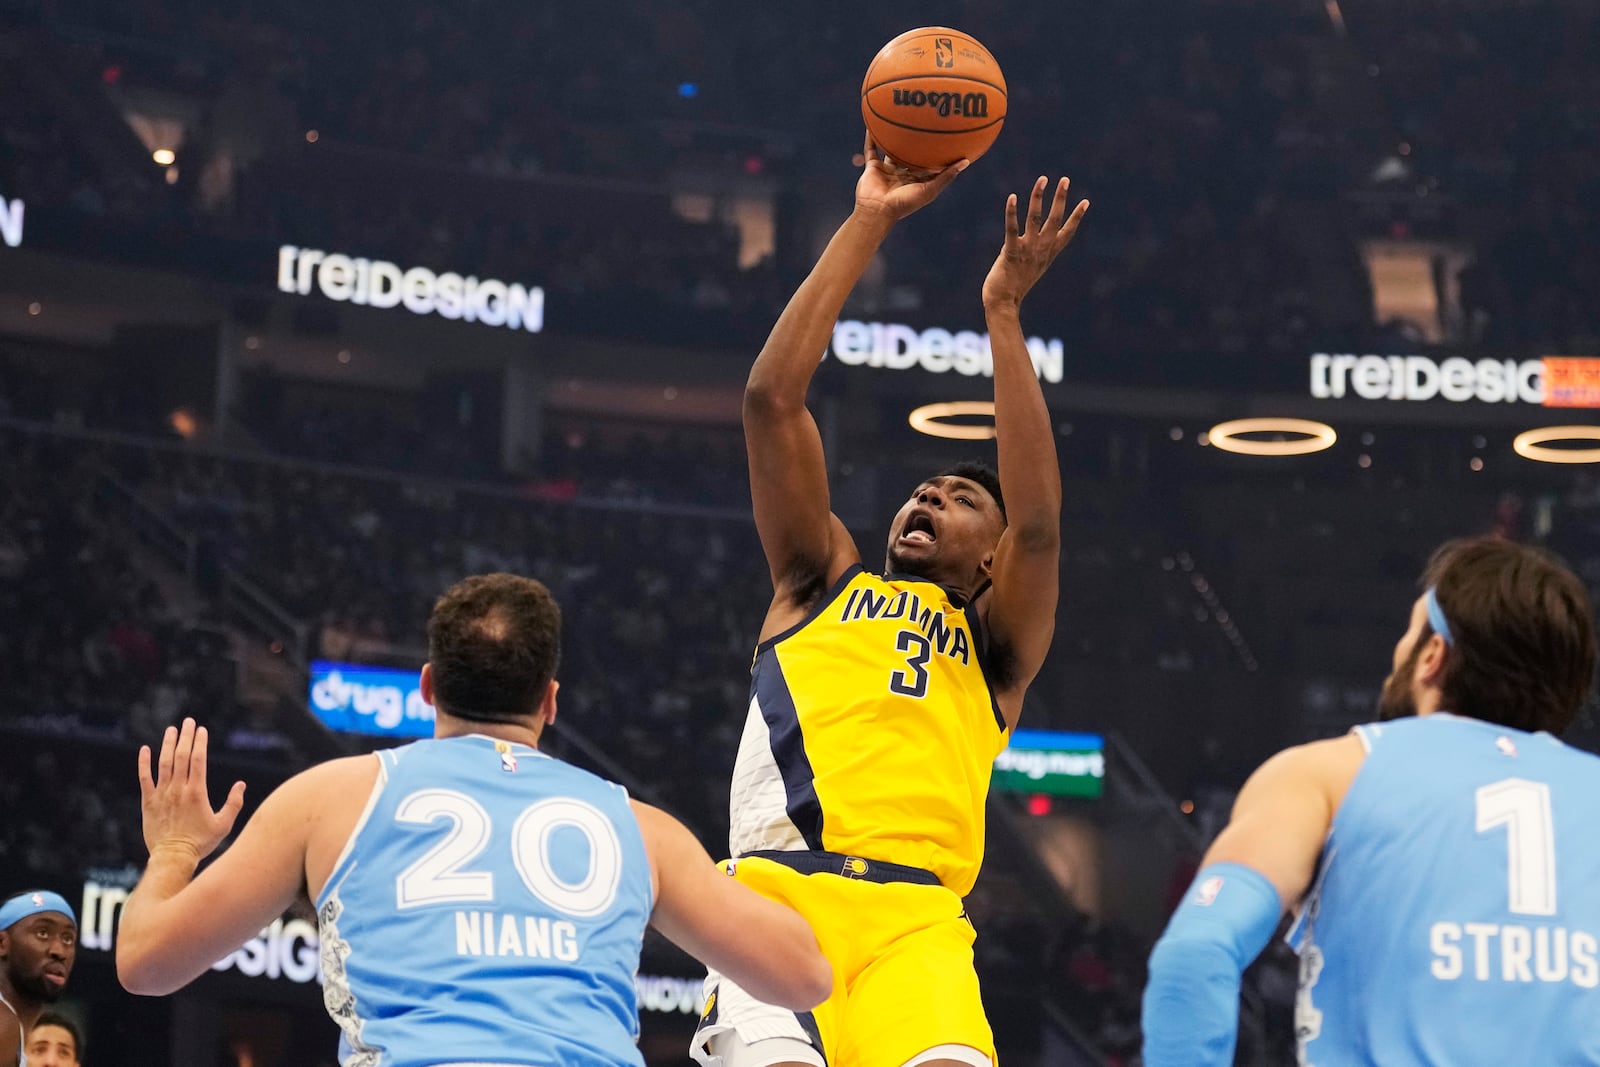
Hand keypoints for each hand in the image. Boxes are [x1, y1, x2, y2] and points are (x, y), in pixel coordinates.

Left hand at [138, 717, 245, 864]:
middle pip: (182, 756)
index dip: (200, 742)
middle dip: (186, 737)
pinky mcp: (149, 802)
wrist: (173, 857)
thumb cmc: (201, 843)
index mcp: (197, 792)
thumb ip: (234, 803)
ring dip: (168, 744)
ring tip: (172, 730)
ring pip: (164, 763)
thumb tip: (240, 784)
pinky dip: (144, 763)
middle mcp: (178, 789)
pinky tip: (145, 750)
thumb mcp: (224, 824)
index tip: (202, 730)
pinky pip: (145, 778)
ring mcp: (162, 795)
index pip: (198, 760)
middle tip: (189, 722)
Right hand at [854, 131, 966, 222]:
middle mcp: (902, 175)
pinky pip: (872, 149)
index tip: (946, 139)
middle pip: (911, 155)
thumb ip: (946, 176)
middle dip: (917, 143)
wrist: (877, 210)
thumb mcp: (930, 190)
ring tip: (899, 120)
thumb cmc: (904, 203)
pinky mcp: (873, 168)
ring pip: (891, 150)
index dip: (937, 154)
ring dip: (893, 138)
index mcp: (916, 181)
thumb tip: (967, 161)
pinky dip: (871, 138)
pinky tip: (874, 124)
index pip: (929, 165)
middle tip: (925, 124)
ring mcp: (887, 171)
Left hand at [982, 176, 1088, 309]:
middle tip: (1065, 179)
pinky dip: (1012, 212)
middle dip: (1060, 198)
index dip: (1077, 216)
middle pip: (1055, 219)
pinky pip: (1012, 228)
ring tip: (1043, 179)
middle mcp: (1041, 249)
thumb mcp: (1031, 267)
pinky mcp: (1011, 252)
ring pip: (1036, 218)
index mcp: (1048, 253)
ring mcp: (1027, 250)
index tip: (1086, 201)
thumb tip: (1037, 245)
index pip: (1067, 232)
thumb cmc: (1014, 286)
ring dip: (1039, 197)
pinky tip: (1013, 197)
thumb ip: (1035, 253)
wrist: (1004, 304)